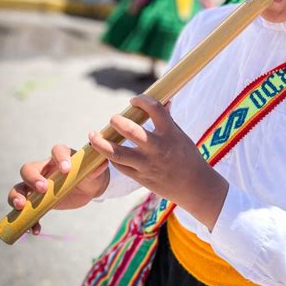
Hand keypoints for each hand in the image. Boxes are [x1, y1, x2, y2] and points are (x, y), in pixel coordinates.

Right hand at [7, 145, 109, 234]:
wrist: (88, 188)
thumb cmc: (91, 175)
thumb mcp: (95, 173)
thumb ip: (96, 169)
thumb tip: (103, 163)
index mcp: (61, 157)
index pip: (56, 151)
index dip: (59, 157)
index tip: (66, 169)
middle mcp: (46, 169)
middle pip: (29, 169)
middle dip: (33, 178)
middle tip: (43, 189)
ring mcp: (37, 185)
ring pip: (19, 187)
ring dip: (17, 197)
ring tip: (21, 206)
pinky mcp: (36, 201)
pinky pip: (25, 210)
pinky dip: (27, 220)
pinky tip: (35, 229)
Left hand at [89, 95, 228, 230]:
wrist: (193, 186)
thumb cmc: (187, 156)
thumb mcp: (180, 135)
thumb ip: (167, 119)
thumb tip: (162, 100)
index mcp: (170, 133)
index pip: (155, 109)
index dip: (142, 101)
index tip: (135, 100)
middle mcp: (157, 148)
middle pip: (131, 131)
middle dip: (118, 121)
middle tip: (113, 118)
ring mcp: (147, 164)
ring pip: (118, 153)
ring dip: (101, 143)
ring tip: (92, 135)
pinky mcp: (140, 178)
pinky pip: (120, 166)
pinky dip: (110, 157)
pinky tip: (104, 150)